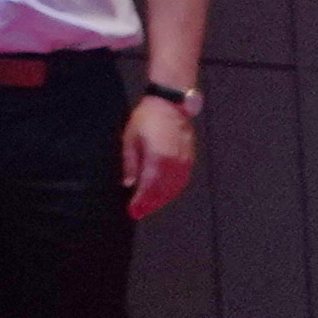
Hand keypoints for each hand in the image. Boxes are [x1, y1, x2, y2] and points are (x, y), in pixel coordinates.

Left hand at [123, 96, 197, 219]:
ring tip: (148, 206)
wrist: (169, 105)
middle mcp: (174, 162)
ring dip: (161, 200)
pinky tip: (163, 195)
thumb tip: (128, 184)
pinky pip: (181, 181)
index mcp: (158, 157)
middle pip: (163, 191)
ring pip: (174, 188)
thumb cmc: (146, 119)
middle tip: (137, 212)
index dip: (141, 202)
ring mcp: (184, 161)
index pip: (149, 187)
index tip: (133, 211)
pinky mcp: (189, 159)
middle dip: (150, 204)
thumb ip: (130, 163)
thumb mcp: (130, 139)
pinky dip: (172, 191)